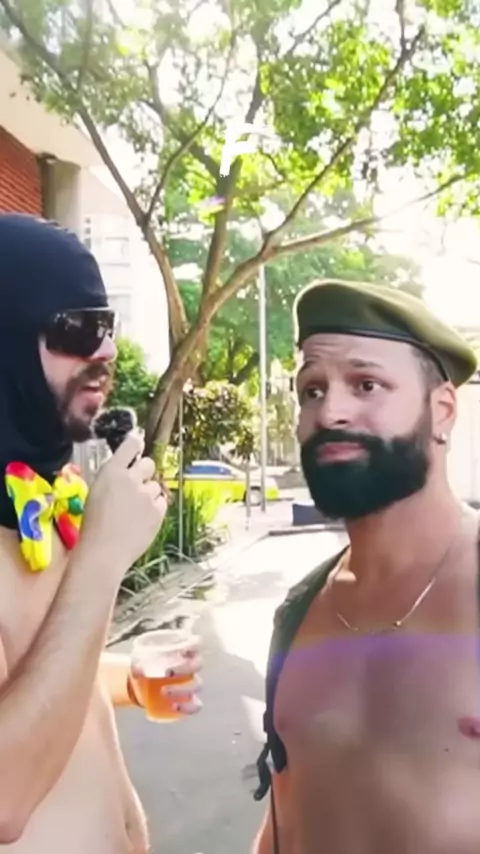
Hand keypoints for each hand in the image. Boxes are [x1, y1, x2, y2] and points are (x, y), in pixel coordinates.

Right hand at [80, 433, 166, 574]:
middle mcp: (131, 478)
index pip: (131, 445)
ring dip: (149, 495)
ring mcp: (147, 494)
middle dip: (144, 473)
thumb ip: (113, 478)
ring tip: (134, 512)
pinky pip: (162, 502)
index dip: (136, 443)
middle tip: (135, 488)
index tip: (138, 444)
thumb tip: (127, 471)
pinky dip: (155, 509)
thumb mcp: (96, 492)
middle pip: (148, 463)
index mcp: (111, 471)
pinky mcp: (158, 510)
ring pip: (155, 486)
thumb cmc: (93, 526)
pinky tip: (141, 521)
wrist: (103, 552)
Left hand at [130, 644, 202, 716]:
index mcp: (184, 652)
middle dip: (184, 668)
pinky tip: (174, 707)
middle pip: (197, 665)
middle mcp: (192, 667)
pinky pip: (196, 705)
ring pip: (197, 685)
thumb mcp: (142, 662)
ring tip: (163, 691)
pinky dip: (187, 707)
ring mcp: (192, 684)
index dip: (193, 646)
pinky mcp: (190, 701)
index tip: (182, 649)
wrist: (145, 687)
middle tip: (166, 673)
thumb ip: (139, 664)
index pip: (195, 645)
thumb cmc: (148, 668)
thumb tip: (137, 669)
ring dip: (181, 688)